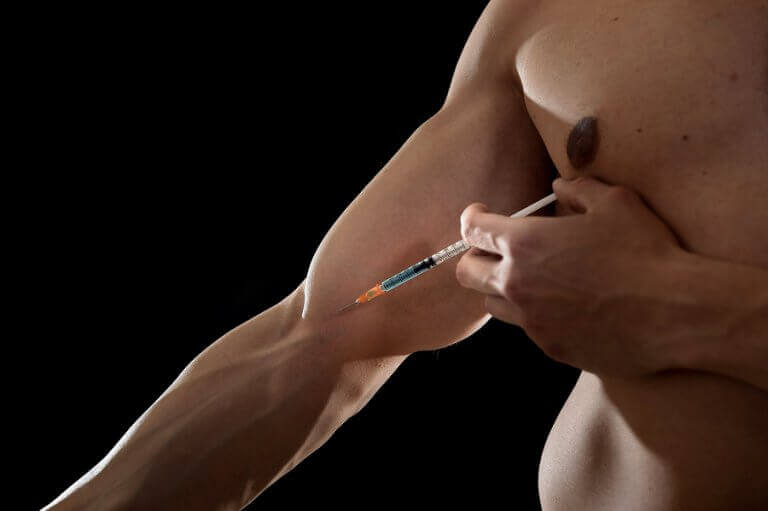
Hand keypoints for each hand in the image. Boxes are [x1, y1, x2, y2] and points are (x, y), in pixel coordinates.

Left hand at [455, 177, 685, 376]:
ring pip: (491, 305)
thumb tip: (559, 185)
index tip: (481, 214)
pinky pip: (527, 328)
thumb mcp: (615, 203)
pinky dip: (533, 315)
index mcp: (524, 243)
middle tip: (494, 251)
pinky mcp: (550, 346)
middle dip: (474, 257)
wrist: (673, 312)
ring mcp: (531, 319)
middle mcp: (517, 283)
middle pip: (467, 272)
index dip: (472, 217)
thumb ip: (579, 189)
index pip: (472, 229)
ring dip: (500, 289)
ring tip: (527, 279)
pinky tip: (561, 306)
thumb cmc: (644, 251)